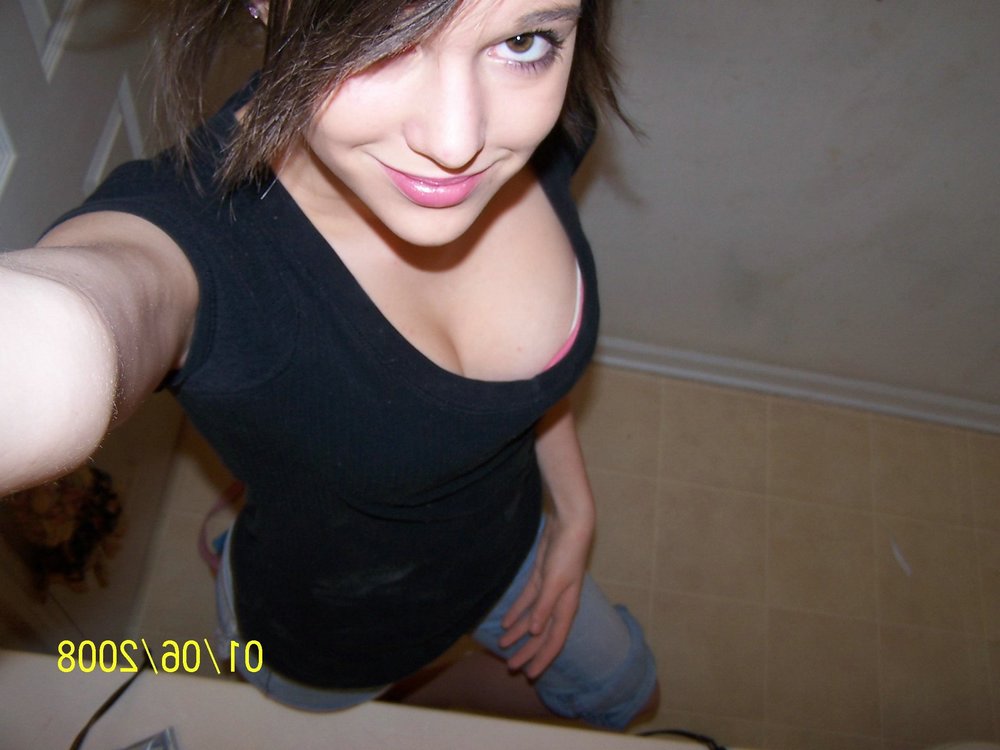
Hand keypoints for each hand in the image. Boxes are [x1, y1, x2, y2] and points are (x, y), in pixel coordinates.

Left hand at [498, 514, 592, 678]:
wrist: (569, 525)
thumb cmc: (566, 553)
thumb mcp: (554, 581)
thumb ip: (544, 606)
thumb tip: (536, 632)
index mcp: (566, 607)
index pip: (554, 640)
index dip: (542, 658)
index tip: (530, 674)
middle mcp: (558, 603)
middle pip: (541, 634)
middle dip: (527, 651)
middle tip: (511, 667)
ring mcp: (549, 591)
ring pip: (532, 620)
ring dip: (518, 633)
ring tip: (502, 646)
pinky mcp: (539, 579)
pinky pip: (527, 602)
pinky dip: (517, 613)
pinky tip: (505, 622)